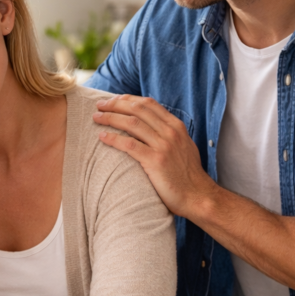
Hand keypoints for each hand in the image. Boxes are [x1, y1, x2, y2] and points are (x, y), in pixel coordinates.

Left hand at [93, 94, 213, 218]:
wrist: (197, 196)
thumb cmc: (187, 175)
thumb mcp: (183, 146)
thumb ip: (168, 134)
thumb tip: (150, 126)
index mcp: (176, 126)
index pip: (148, 104)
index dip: (128, 99)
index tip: (113, 100)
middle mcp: (170, 132)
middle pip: (137, 109)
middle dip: (115, 104)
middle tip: (99, 105)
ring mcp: (163, 146)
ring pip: (132, 123)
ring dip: (111, 118)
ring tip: (97, 118)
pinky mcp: (155, 161)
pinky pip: (129, 145)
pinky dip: (113, 138)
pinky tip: (102, 137)